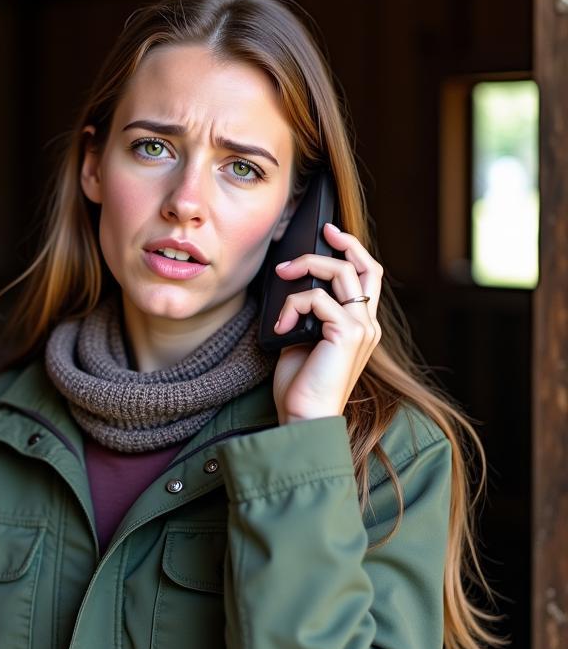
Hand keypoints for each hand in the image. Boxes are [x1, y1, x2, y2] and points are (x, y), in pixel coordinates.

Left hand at [270, 222, 382, 423]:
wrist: (304, 417)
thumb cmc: (300, 385)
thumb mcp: (301, 339)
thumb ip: (305, 314)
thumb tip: (288, 286)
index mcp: (360, 327)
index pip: (367, 278)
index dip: (353, 252)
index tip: (330, 235)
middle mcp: (368, 325)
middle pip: (366, 267)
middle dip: (343, 243)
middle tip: (320, 231)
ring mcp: (361, 328)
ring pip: (339, 273)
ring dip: (305, 267)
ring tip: (281, 276)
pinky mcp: (347, 333)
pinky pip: (316, 298)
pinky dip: (292, 305)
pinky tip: (281, 326)